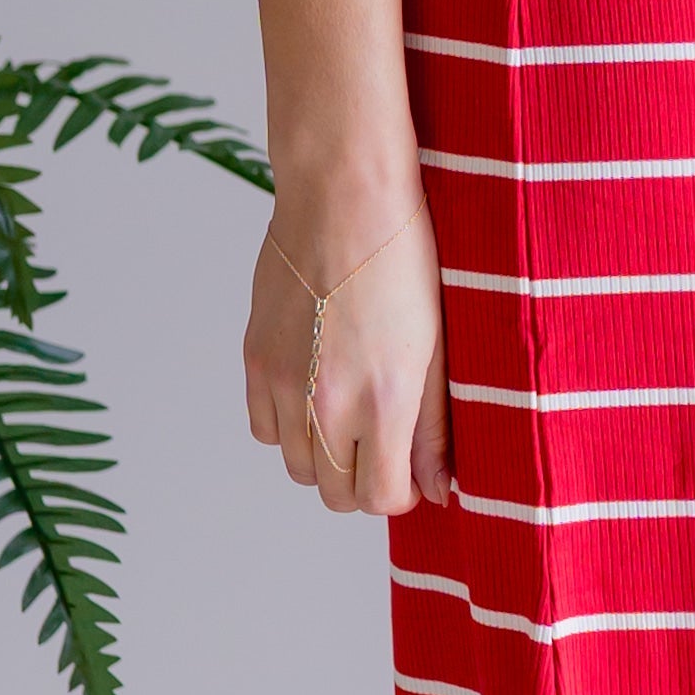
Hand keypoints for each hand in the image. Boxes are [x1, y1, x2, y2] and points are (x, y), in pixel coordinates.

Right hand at [244, 194, 452, 516]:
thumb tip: (438, 489)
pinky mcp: (255, 359)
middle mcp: (328, 401)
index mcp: (384, 399)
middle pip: (334, 493)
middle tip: (381, 443)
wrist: (343, 195)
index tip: (410, 470)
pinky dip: (288, 425)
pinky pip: (264, 428)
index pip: (381, 498)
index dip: (400, 492)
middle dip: (361, 480)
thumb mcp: (437, 344)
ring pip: (297, 466)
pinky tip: (314, 391)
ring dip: (324, 456)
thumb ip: (434, 426)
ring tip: (349, 413)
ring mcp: (284, 382)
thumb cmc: (405, 259)